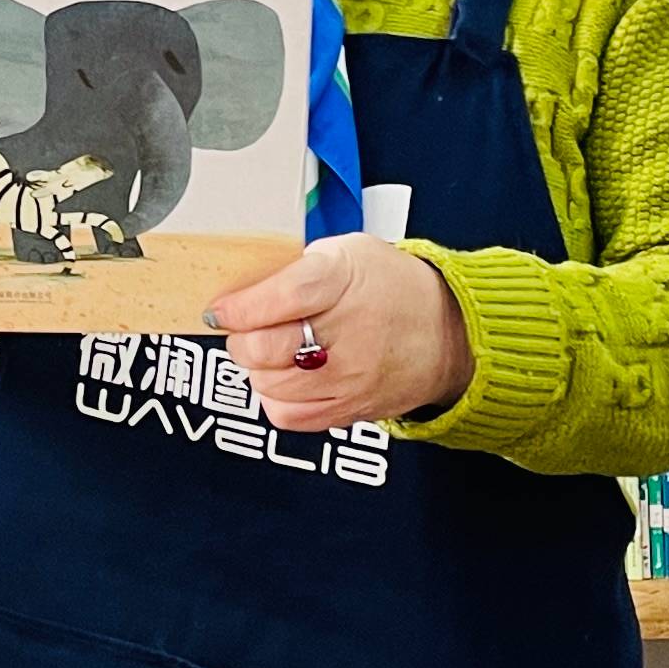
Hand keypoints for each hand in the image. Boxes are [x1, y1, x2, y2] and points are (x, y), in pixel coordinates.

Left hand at [208, 232, 471, 433]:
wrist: (447, 332)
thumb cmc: (392, 287)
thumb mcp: (347, 251)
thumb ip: (294, 267)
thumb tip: (241, 290)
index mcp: (344, 279)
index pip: (282, 297)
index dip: (241, 307)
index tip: (221, 311)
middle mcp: (350, 332)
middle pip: (265, 348)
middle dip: (240, 338)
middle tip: (244, 330)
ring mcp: (351, 377)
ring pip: (269, 385)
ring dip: (256, 368)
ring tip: (271, 350)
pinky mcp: (350, 410)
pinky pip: (287, 416)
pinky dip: (275, 397)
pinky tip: (286, 377)